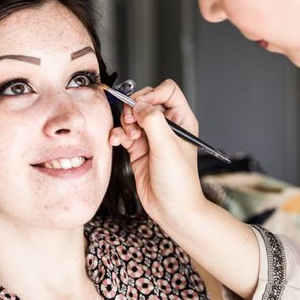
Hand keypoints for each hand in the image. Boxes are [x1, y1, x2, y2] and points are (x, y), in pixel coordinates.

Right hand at [110, 79, 206, 222]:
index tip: (143, 107)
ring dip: (125, 123)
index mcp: (182, 120)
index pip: (167, 91)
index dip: (152, 94)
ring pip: (131, 115)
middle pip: (145, 100)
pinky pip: (123, 132)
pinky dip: (117, 134)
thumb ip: (152, 120)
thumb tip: (137, 105)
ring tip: (129, 137)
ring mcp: (151, 136)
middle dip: (134, 108)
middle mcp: (167, 125)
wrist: (171, 209)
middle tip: (132, 122)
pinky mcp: (138, 148)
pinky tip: (117, 141)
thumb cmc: (179, 181)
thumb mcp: (167, 146)